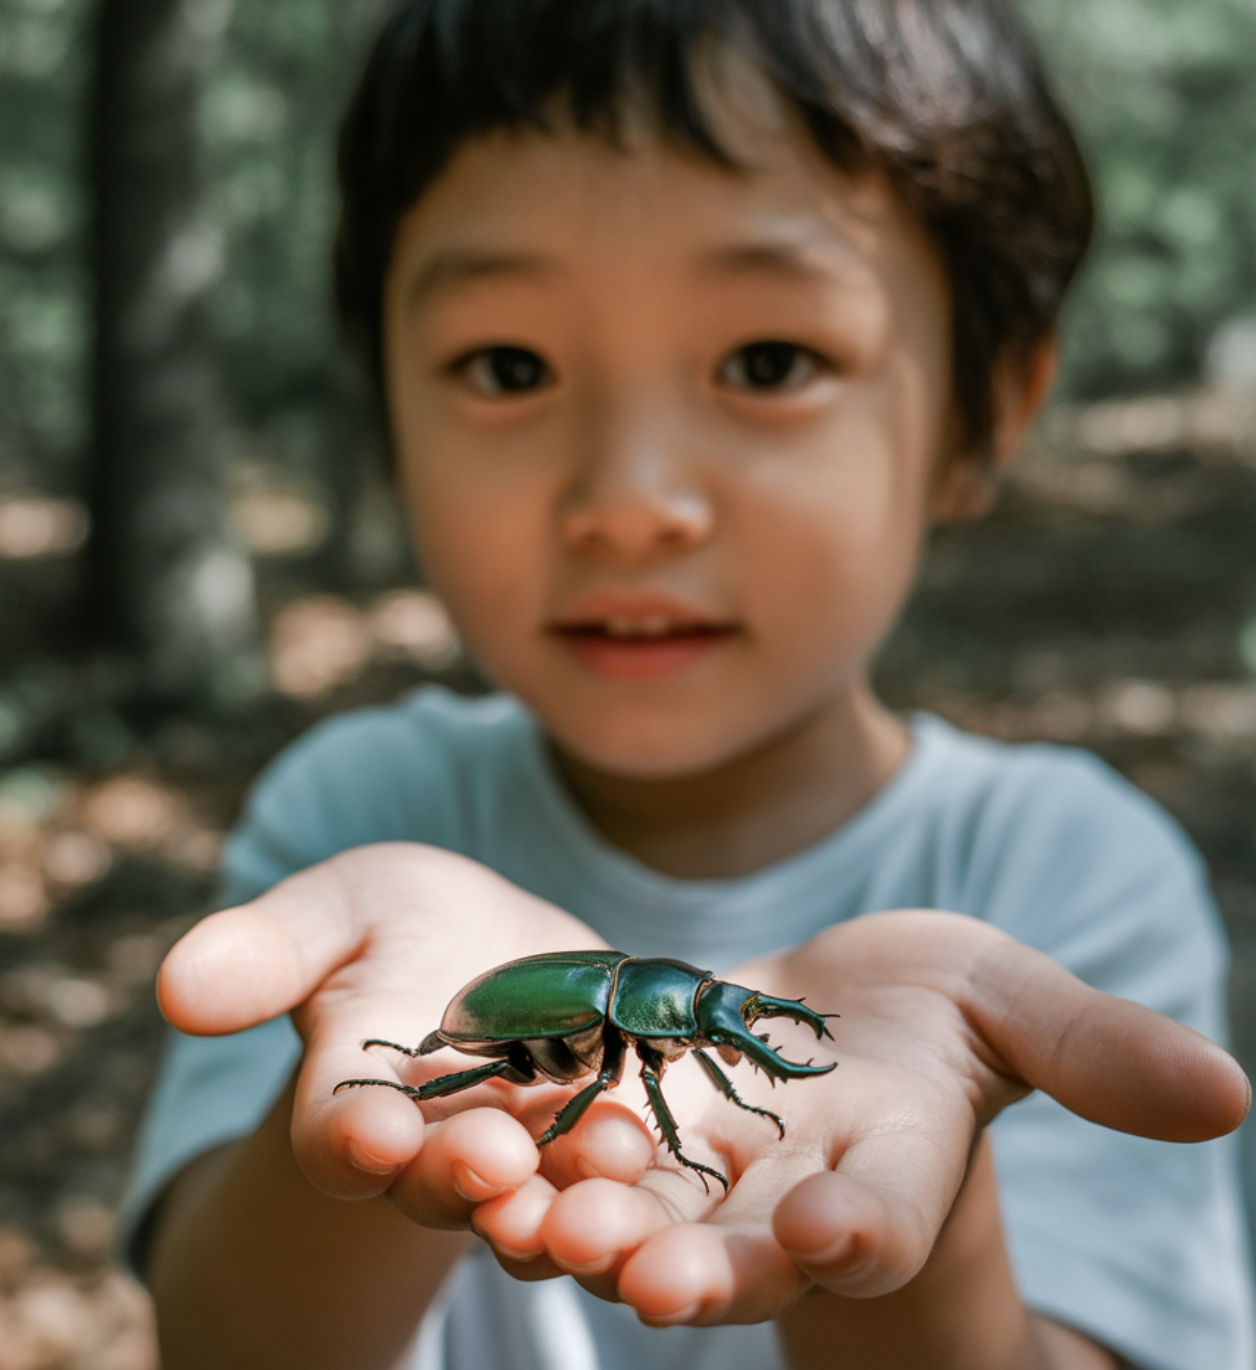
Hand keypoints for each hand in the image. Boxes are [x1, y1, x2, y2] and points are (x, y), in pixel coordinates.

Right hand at [157, 843, 656, 1229]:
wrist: (489, 946)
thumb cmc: (390, 923)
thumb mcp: (335, 911)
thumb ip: (266, 951)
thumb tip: (178, 986)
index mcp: (349, 1099)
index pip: (336, 1133)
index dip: (346, 1136)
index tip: (366, 1130)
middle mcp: (431, 1148)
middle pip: (438, 1180)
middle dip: (462, 1173)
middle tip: (492, 1159)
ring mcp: (518, 1154)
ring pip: (533, 1194)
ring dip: (563, 1189)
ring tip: (603, 1157)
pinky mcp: (592, 1137)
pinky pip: (606, 1169)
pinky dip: (624, 1166)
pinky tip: (651, 1140)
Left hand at [468, 910, 1249, 1327]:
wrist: (827, 1007)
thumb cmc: (935, 1009)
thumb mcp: (1013, 1006)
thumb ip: (1094, 1051)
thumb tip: (1232, 1092)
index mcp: (885, 1165)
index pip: (883, 1214)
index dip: (865, 1230)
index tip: (830, 1236)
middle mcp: (780, 1187)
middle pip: (739, 1241)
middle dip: (698, 1264)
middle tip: (639, 1283)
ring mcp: (690, 1156)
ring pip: (636, 1204)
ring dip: (586, 1221)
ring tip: (533, 1222)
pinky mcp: (616, 1106)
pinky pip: (568, 1134)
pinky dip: (530, 1146)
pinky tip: (479, 1140)